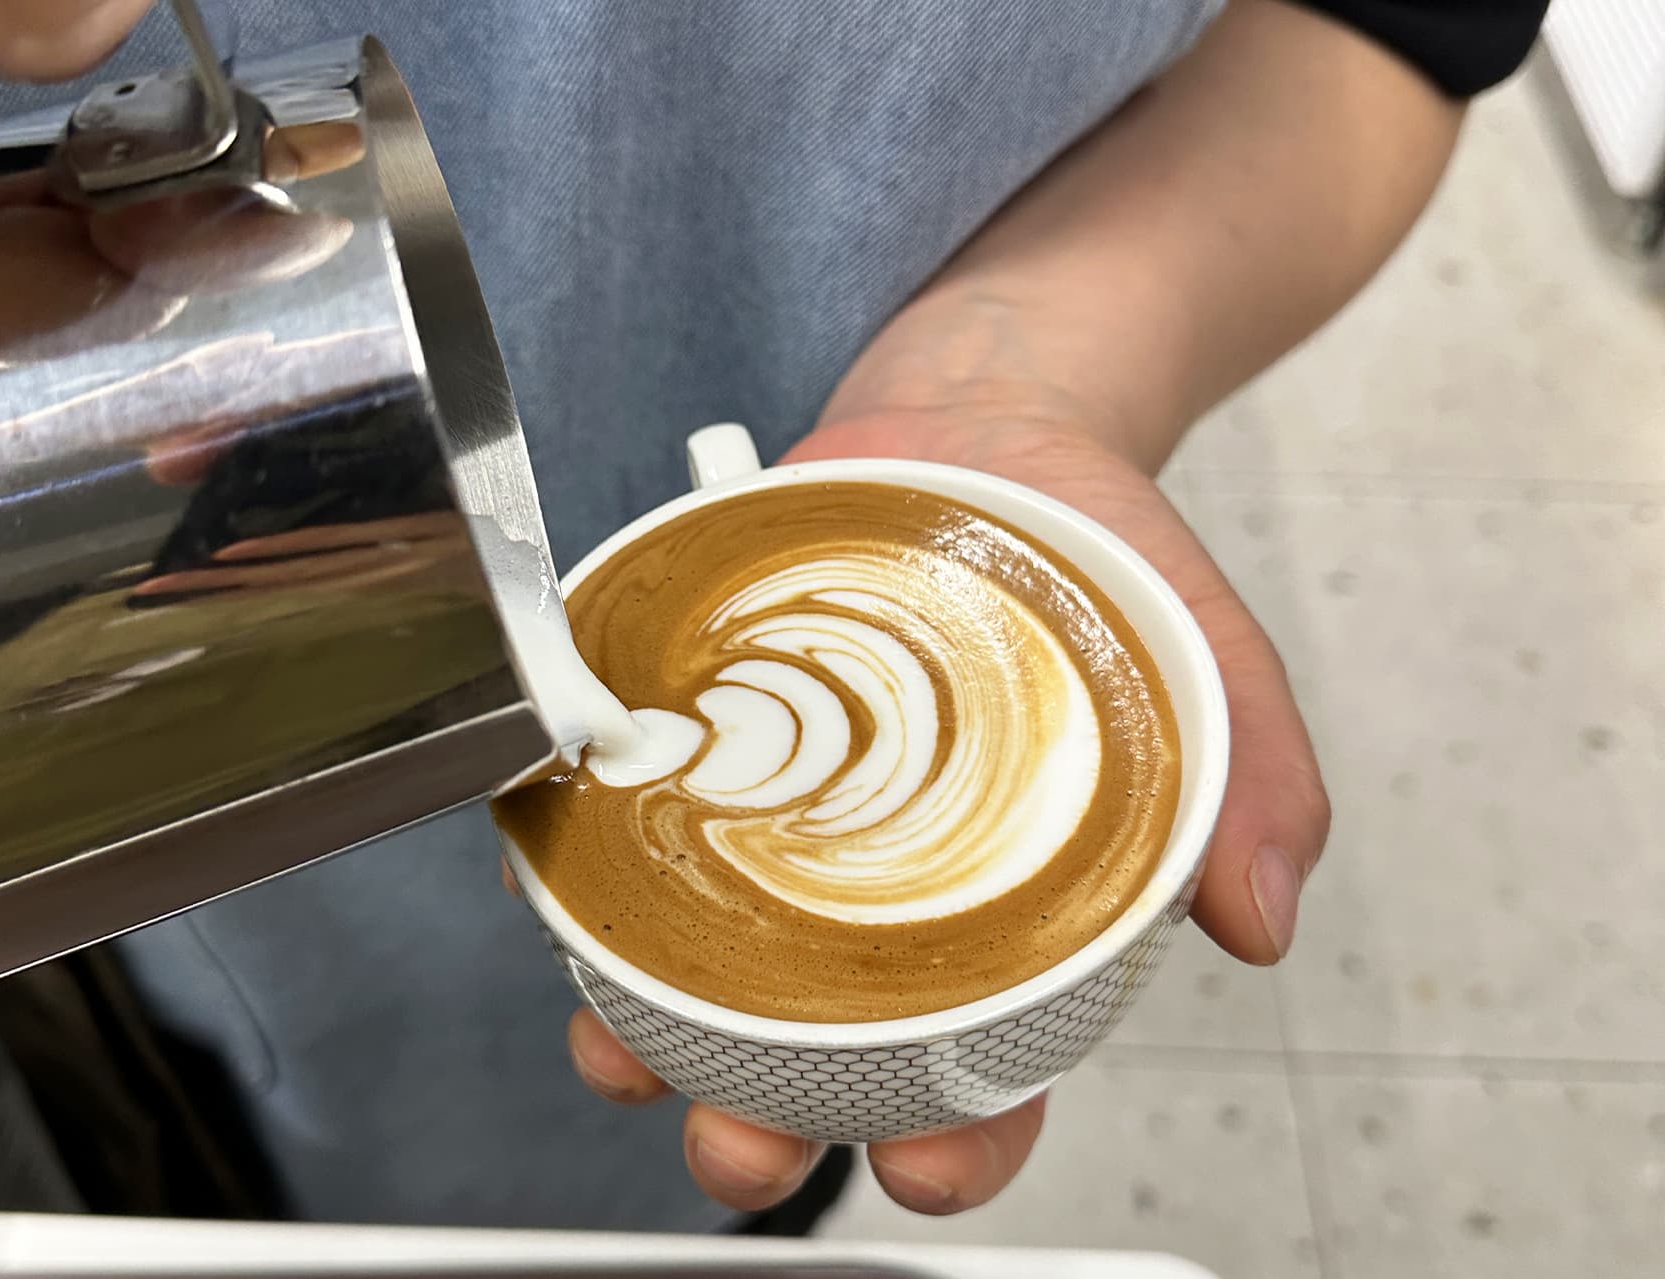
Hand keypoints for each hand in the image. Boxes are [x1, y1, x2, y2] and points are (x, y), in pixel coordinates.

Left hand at [566, 402, 1328, 1214]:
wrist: (976, 418)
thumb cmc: (1086, 553)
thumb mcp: (1199, 649)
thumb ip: (1246, 775)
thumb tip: (1262, 919)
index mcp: (999, 903)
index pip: (983, 1066)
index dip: (958, 1140)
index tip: (927, 1167)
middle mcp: (870, 882)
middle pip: (812, 1051)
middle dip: (765, 1126)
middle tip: (740, 1144)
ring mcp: (773, 813)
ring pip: (695, 965)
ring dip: (649, 1032)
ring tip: (624, 1053)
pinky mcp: (698, 736)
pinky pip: (626, 821)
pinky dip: (586, 868)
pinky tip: (569, 891)